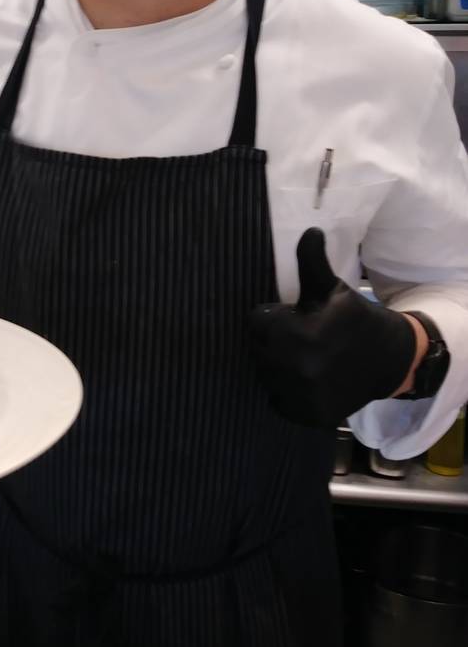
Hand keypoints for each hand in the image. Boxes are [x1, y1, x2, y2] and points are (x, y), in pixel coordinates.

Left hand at [249, 228, 417, 428]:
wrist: (390, 359)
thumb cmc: (355, 317)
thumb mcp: (333, 288)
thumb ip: (312, 262)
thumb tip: (309, 231)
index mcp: (300, 335)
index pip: (256, 321)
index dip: (272, 316)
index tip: (291, 316)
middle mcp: (297, 370)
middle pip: (257, 348)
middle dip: (272, 339)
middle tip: (298, 335)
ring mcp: (301, 397)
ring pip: (263, 374)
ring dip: (275, 364)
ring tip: (301, 355)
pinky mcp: (306, 415)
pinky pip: (275, 400)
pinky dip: (283, 390)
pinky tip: (303, 377)